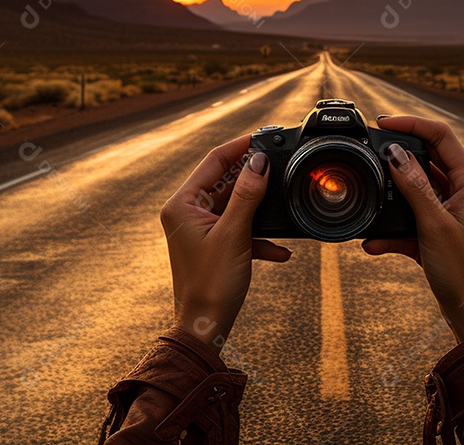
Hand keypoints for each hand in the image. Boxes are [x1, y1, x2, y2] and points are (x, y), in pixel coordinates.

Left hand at [160, 135, 291, 351]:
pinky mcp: (213, 245)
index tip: (263, 136)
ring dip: (259, 209)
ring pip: (236, 205)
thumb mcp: (234, 234)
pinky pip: (239, 228)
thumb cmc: (212, 284)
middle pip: (225, 181)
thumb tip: (260, 161)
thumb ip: (247, 195)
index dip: (239, 147)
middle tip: (279, 164)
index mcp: (182, 204)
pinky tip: (280, 250)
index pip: (213, 161)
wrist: (206, 327)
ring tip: (282, 202)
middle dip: (254, 177)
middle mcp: (187, 213)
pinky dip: (259, 235)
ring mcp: (200, 229)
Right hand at [364, 116, 463, 342]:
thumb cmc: (463, 272)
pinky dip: (392, 227)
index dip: (412, 123)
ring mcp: (450, 210)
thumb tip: (395, 153)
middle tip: (369, 153)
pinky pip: (410, 218)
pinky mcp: (437, 230)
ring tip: (370, 195)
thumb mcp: (434, 225)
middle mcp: (463, 191)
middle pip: (426, 157)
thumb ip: (413, 186)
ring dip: (392, 194)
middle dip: (397, 156)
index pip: (442, 136)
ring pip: (415, 187)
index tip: (382, 122)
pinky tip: (373, 242)